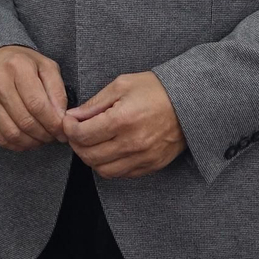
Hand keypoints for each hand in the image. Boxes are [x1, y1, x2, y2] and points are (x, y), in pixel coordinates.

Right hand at [0, 45, 68, 151]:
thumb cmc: (19, 62)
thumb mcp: (44, 66)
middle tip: (53, 136)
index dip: (53, 123)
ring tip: (41, 138)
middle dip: (45, 135)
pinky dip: (16, 144)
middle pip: (26, 121)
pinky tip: (26, 140)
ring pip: (12, 133)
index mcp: (18, 67)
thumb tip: (61, 117)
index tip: (62, 131)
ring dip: (31, 142)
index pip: (38, 105)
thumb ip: (56, 90)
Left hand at [63, 72, 185, 178]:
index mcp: (122, 119)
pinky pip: (121, 174)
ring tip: (92, 143)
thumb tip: (73, 116)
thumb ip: (95, 103)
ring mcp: (143, 157)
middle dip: (76, 144)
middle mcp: (132, 143)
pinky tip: (110, 150)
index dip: (69, 129)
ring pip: (103, 170)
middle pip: (89, 156)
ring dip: (91, 158)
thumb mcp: (122, 85)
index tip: (69, 121)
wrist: (189, 102)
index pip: (82, 135)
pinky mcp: (151, 165)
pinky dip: (110, 165)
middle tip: (77, 132)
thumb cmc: (155, 89)